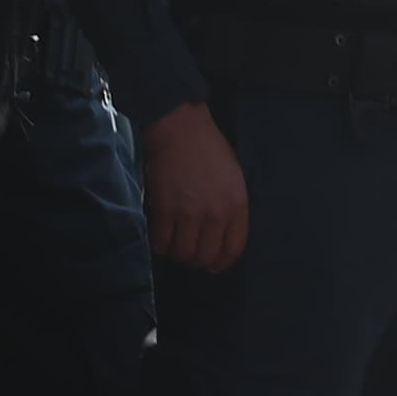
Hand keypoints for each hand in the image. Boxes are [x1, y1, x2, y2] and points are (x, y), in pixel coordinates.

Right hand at [141, 102, 249, 271]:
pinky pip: (161, 243)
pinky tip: (160, 236)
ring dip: (177, 254)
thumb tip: (221, 234)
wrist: (180, 129)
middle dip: (196, 259)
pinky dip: (159, 245)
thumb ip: (231, 206)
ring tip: (173, 244)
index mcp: (237, 205)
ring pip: (183, 254)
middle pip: (206, 256)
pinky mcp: (165, 211)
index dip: (221, 263)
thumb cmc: (208, 148)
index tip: (212, 266)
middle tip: (188, 251)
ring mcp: (189, 214)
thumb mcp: (234, 178)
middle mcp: (216, 215)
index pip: (233, 249)